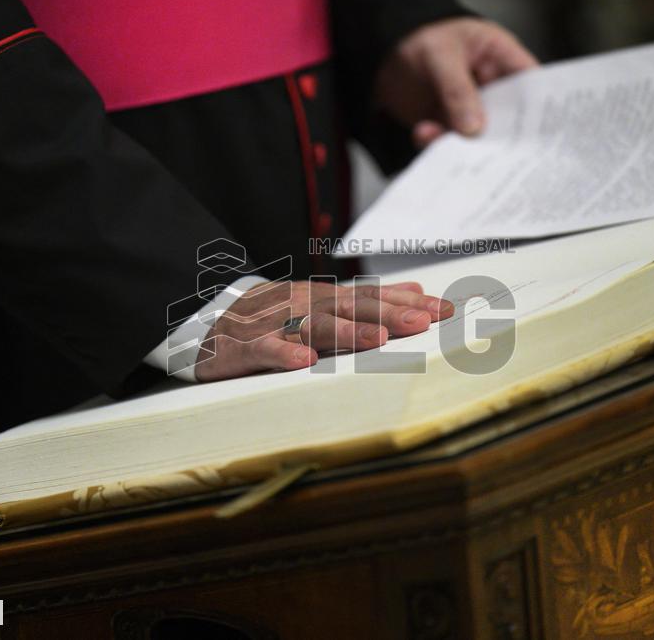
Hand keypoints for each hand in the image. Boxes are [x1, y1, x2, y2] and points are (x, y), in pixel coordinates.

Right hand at [193, 280, 454, 380]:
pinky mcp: (248, 347)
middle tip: (422, 322)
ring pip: (314, 326)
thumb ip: (370, 299)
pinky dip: (286, 354)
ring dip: (346, 333)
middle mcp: (305, 305)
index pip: (372, 298)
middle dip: (388, 315)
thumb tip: (418, 291)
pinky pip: (268, 350)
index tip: (445, 310)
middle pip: (350, 309)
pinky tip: (306, 361)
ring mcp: (276, 324)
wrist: (208, 323)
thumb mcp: (324, 302)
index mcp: (326, 298)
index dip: (407, 303)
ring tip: (376, 340)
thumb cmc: (275, 317)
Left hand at [376, 17, 537, 147]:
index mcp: (499, 57)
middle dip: (497, 137)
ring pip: (476, 135)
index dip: (538, 107)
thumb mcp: (440, 55)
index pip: (529, 82)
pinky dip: (436, 143)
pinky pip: (447, 140)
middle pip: (506, 118)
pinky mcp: (446, 122)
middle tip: (489, 151)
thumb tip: (474, 128)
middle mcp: (488, 86)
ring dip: (461, 143)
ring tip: (441, 138)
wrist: (381, 51)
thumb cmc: (419, 35)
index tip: (536, 133)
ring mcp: (468, 107)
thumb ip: (457, 90)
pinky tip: (423, 133)